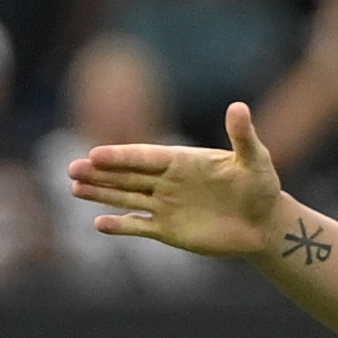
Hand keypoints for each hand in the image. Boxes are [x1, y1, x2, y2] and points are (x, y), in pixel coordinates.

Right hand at [68, 103, 289, 260]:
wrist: (265, 222)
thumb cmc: (262, 187)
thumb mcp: (255, 159)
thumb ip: (242, 136)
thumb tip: (238, 107)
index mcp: (183, 161)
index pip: (145, 157)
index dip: (121, 156)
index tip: (95, 154)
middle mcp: (169, 182)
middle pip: (128, 176)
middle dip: (100, 173)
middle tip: (72, 169)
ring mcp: (167, 206)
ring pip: (127, 198)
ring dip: (101, 194)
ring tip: (74, 188)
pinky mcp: (170, 231)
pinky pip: (140, 226)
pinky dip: (121, 225)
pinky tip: (99, 223)